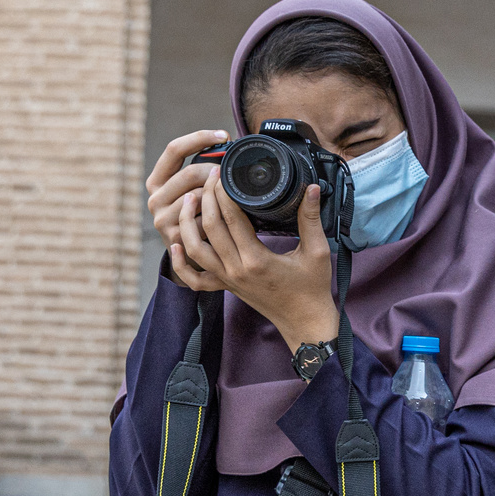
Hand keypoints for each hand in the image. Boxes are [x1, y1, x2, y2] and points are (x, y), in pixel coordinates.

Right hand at [147, 129, 231, 290]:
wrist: (192, 256)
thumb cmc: (199, 215)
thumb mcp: (193, 190)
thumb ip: (202, 170)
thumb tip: (228, 143)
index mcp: (157, 180)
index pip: (174, 150)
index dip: (199, 138)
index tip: (224, 135)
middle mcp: (154, 198)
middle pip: (191, 173)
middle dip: (217, 171)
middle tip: (233, 174)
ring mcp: (161, 218)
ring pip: (200, 195)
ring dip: (219, 195)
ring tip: (230, 198)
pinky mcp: (174, 236)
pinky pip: (205, 218)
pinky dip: (219, 216)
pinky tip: (227, 218)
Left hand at [178, 179, 340, 350]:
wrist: (305, 322)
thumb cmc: (312, 289)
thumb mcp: (317, 252)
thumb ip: (312, 218)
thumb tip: (313, 189)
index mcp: (256, 260)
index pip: (232, 218)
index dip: (224, 192)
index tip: (223, 173)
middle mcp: (236, 270)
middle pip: (210, 227)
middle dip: (207, 198)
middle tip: (209, 176)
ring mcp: (227, 279)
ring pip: (195, 248)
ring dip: (188, 222)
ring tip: (190, 199)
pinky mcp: (225, 287)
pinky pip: (194, 278)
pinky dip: (181, 263)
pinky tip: (177, 245)